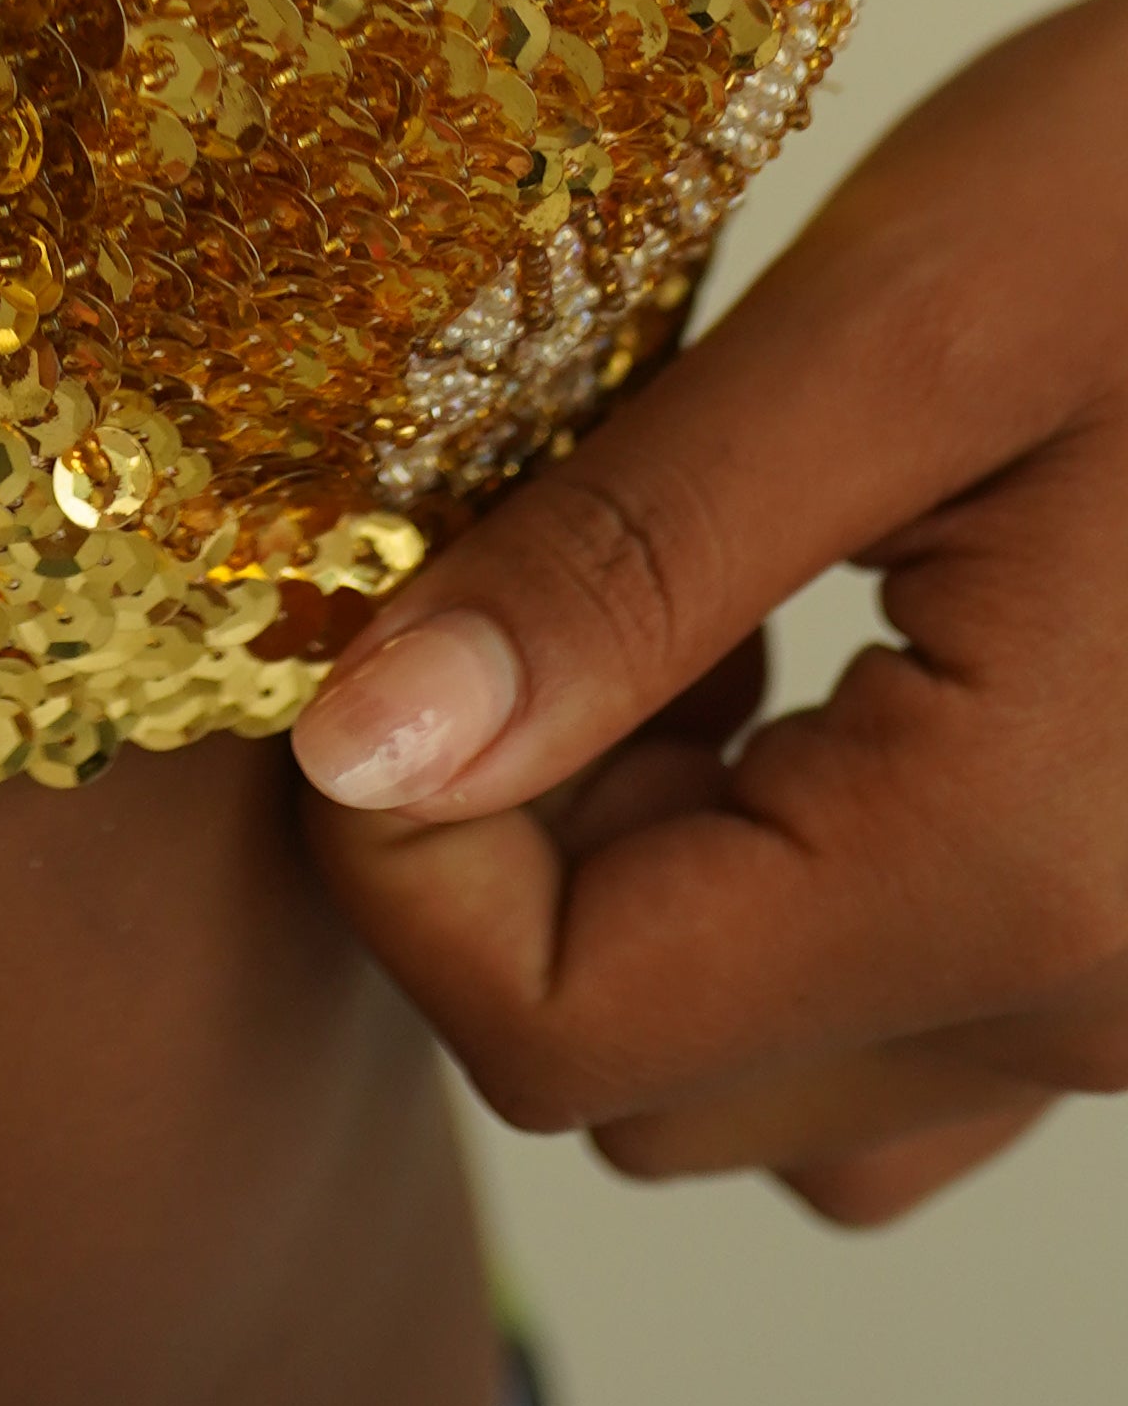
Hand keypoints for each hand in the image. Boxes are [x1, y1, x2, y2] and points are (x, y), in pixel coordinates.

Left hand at [288, 0, 1127, 1226]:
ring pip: (762, 1077)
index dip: (389, 845)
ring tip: (669, 596)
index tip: (364, 612)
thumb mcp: (896, 327)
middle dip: (500, 846)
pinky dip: (783, 880)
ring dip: (639, 874)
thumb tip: (353, 752)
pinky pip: (905, 1022)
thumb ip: (620, 568)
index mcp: (1012, 881)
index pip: (552, 1030)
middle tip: (510, 567)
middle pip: (637, 1077)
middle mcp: (1094, 1006)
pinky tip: (801, 648)